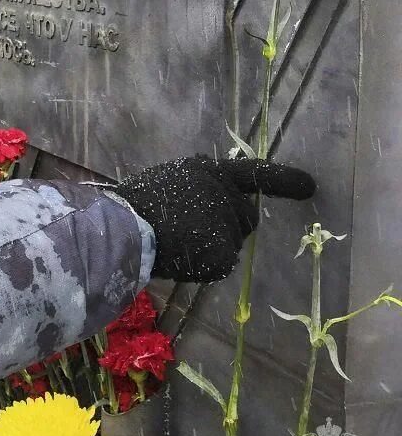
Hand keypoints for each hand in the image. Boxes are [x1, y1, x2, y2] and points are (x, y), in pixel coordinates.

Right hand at [115, 156, 315, 282]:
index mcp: (210, 172)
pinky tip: (181, 257)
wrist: (125, 230)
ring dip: (213, 244)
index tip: (311, 186)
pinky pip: (221, 262)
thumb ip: (198, 186)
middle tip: (190, 230)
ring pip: (232, 241)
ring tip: (177, 242)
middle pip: (245, 216)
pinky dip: (205, 263)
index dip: (283, 179)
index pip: (254, 173)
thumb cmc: (137, 204)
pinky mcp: (223, 252)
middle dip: (228, 225)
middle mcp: (225, 195)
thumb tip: (216, 196)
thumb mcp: (170, 180)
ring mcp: (226, 224)